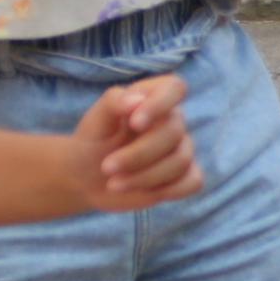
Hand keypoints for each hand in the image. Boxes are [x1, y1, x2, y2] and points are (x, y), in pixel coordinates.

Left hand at [68, 75, 201, 211]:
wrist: (87, 177)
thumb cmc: (92, 142)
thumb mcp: (95, 120)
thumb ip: (113, 102)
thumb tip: (137, 100)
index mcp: (153, 98)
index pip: (175, 88)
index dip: (161, 104)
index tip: (135, 124)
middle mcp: (172, 121)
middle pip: (174, 132)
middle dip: (138, 154)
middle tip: (106, 167)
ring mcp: (181, 149)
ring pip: (181, 161)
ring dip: (145, 176)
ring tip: (113, 184)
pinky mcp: (184, 176)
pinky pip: (193, 182)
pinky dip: (167, 190)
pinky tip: (140, 192)